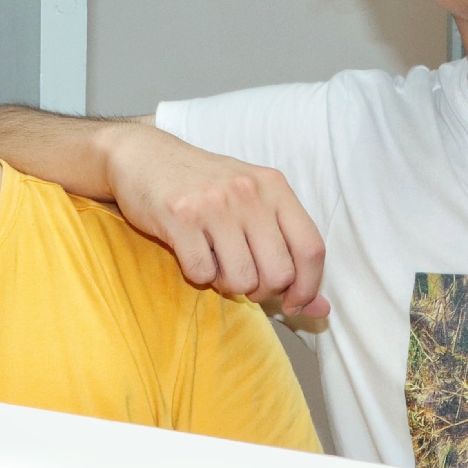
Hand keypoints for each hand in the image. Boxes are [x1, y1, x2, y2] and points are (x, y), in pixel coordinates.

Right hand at [102, 125, 328, 322]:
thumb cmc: (206, 186)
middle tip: (245, 278)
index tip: (293, 303)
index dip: (307, 287)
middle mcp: (249, 193)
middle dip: (263, 290)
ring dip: (228, 284)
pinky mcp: (180, 217)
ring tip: (216, 262)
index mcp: (275, 187)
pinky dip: (198, 276)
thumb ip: (289, 251)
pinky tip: (192, 253)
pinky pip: (202, 274)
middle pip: (279, 273)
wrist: (146, 156)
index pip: (311, 249)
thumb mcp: (254, 205)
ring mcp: (215, 204)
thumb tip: (321, 311)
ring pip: (242, 279)